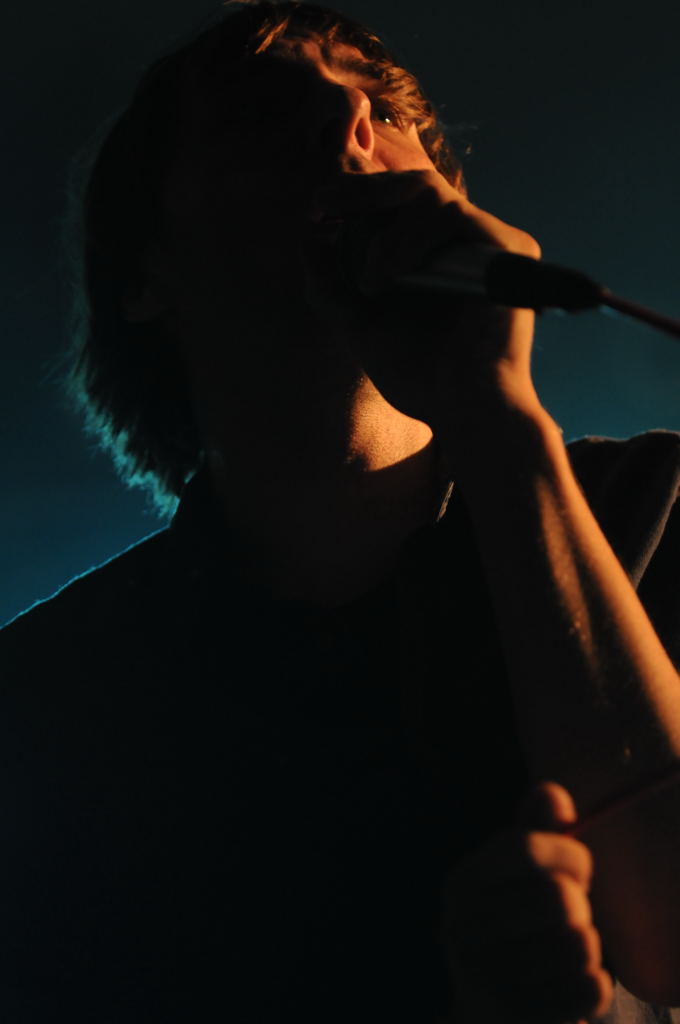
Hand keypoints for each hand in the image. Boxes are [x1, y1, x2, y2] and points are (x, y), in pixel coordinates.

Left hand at [303, 169, 542, 438]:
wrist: (464, 411)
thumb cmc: (421, 380)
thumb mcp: (361, 326)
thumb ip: (334, 287)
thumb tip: (309, 241)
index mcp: (437, 258)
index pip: (399, 204)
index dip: (357, 195)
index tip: (316, 206)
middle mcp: (465, 245)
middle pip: (413, 186)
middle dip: (360, 191)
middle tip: (322, 203)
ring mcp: (488, 244)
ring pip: (427, 195)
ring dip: (383, 237)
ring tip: (370, 284)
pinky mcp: (509, 248)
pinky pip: (452, 215)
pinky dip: (411, 240)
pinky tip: (391, 275)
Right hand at [440, 781, 613, 1023]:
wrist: (490, 1013)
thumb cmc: (514, 932)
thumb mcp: (516, 876)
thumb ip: (535, 830)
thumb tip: (552, 792)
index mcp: (461, 883)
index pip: (525, 848)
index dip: (568, 854)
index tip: (577, 870)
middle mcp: (461, 929)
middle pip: (561, 898)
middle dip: (580, 909)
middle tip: (567, 921)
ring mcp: (485, 980)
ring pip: (582, 945)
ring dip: (586, 951)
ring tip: (561, 956)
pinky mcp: (516, 1019)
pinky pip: (591, 989)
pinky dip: (592, 988)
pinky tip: (566, 988)